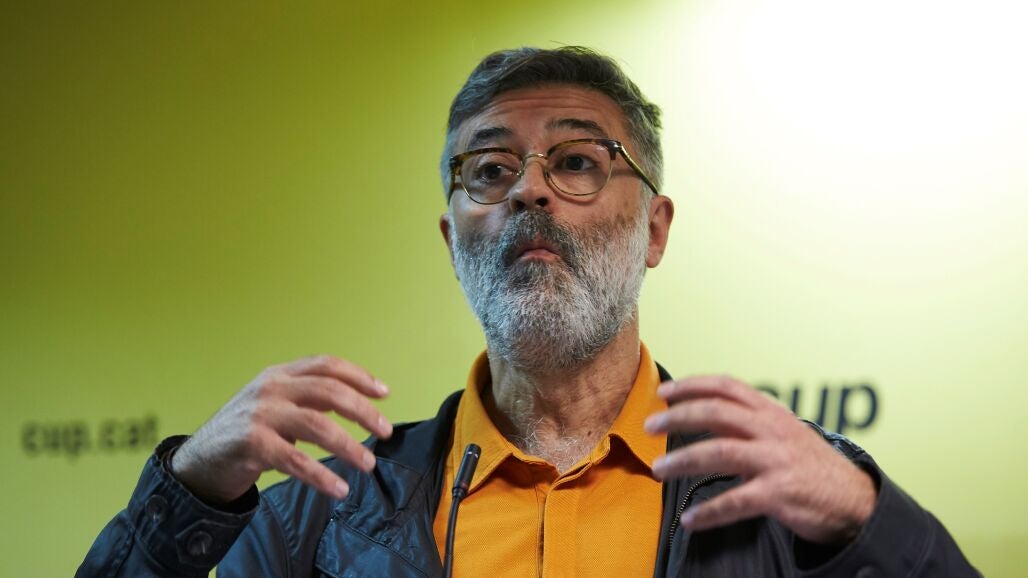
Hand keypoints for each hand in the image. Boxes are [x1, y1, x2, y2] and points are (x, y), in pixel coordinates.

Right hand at [171, 355, 392, 503]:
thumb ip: (309, 401)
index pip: (326, 365)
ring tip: (367, 463)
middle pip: (328, 391)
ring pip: (317, 425)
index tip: (384, 393)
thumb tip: (357, 404)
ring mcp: (260, 415)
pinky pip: (296, 460)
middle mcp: (270, 388)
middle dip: (363, 411)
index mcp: (280, 375)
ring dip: (348, 446)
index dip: (359, 376)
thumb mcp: (275, 406)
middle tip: (385, 430)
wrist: (198, 463)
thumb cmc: (245, 435)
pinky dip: (322, 475)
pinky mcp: (251, 444)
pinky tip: (339, 488)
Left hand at [644, 375, 875, 543]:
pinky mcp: (780, 492)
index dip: (692, 385)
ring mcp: (776, 460)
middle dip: (677, 417)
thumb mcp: (781, 433)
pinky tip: (691, 520)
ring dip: (683, 460)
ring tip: (658, 469)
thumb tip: (701, 414)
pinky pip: (736, 500)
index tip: (663, 392)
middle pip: (716, 412)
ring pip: (719, 451)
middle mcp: (772, 430)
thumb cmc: (811, 467)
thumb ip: (745, 423)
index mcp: (770, 412)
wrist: (855, 501)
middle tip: (649, 426)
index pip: (727, 386)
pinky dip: (710, 511)